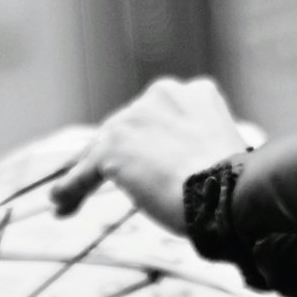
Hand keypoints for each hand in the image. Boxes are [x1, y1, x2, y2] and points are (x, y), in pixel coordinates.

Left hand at [49, 77, 256, 233]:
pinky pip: (85, 171)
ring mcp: (134, 118)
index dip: (152, 140)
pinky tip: (60, 203)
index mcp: (194, 92)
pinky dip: (72, 189)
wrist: (228, 195)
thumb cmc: (236, 187)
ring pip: (104, 149)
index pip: (160, 115)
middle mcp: (161, 94)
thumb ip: (198, 147)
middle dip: (121, 156)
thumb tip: (189, 168)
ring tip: (73, 201)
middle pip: (128, 128)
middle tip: (120, 185)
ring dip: (89, 174)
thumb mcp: (222, 151)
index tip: (152, 160)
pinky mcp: (113, 147)